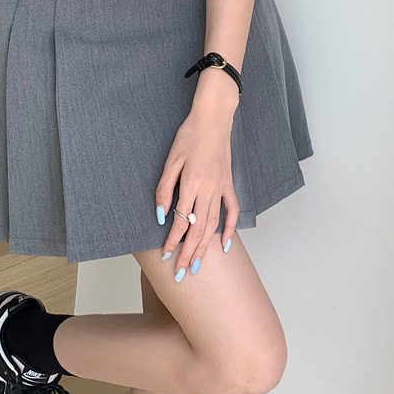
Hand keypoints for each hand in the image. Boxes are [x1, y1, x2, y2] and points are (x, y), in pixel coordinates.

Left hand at [155, 96, 239, 280]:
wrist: (213, 119)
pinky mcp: (228, 184)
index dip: (173, 241)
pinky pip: (232, 210)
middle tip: (182, 273)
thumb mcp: (170, 161)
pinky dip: (230, 229)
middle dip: (189, 253)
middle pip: (198, 229)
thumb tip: (160, 215)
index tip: (166, 256)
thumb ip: (164, 189)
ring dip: (205, 247)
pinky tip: (225, 245)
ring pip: (214, 224)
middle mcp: (209, 190)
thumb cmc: (189, 136)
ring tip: (198, 264)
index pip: (181, 221)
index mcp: (192, 184)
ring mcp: (221, 188)